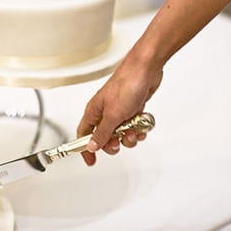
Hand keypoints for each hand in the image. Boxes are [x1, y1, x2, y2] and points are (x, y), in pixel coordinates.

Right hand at [77, 48, 162, 164]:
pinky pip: (133, 126)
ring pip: (121, 134)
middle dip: (113, 143)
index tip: (91, 161)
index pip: (84, 135)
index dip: (86, 149)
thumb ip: (102, 133)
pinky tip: (142, 127)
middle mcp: (105, 111)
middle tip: (119, 142)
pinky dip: (138, 129)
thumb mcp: (113, 115)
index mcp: (94, 111)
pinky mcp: (132, 108)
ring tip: (134, 130)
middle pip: (104, 137)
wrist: (146, 70)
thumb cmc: (127, 84)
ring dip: (129, 137)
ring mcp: (119, 110)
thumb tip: (92, 146)